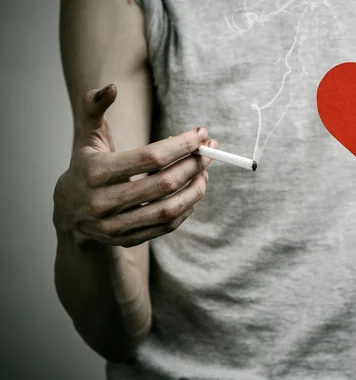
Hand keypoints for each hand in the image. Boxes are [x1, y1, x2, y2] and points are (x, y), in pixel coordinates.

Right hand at [54, 84, 218, 246]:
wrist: (68, 213)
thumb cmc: (86, 166)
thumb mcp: (86, 136)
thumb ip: (94, 107)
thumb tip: (112, 87)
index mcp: (96, 171)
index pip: (150, 157)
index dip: (181, 145)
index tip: (201, 134)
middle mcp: (103, 201)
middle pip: (164, 183)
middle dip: (194, 165)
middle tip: (211, 151)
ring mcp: (115, 224)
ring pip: (169, 209)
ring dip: (196, 190)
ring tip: (205, 173)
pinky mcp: (126, 239)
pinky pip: (166, 226)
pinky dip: (186, 209)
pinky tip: (194, 192)